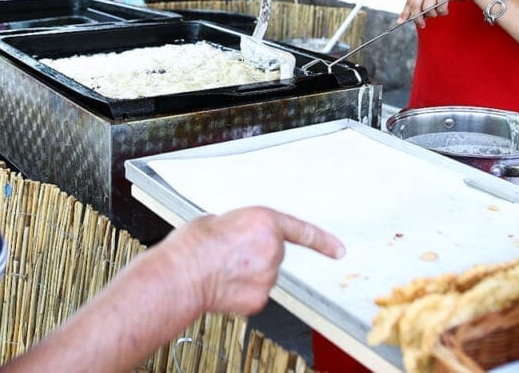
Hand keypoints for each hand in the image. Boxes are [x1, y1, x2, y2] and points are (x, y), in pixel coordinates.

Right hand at [166, 207, 344, 315]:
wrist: (179, 276)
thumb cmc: (192, 246)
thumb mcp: (219, 219)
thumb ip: (241, 227)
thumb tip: (242, 238)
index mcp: (264, 221)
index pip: (302, 231)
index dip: (323, 241)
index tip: (338, 250)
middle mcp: (272, 249)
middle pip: (273, 253)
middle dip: (256, 254)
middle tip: (228, 253)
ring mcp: (268, 277)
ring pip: (263, 275)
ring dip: (248, 273)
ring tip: (220, 269)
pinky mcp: (259, 299)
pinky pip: (255, 293)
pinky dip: (242, 291)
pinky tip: (223, 286)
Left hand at [400, 0, 481, 26]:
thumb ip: (420, 3)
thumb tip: (407, 18)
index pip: (409, 0)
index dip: (405, 12)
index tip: (401, 22)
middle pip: (415, 5)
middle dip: (418, 18)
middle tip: (422, 24)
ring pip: (428, 8)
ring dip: (433, 14)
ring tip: (439, 11)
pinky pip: (440, 8)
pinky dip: (443, 11)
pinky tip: (445, 8)